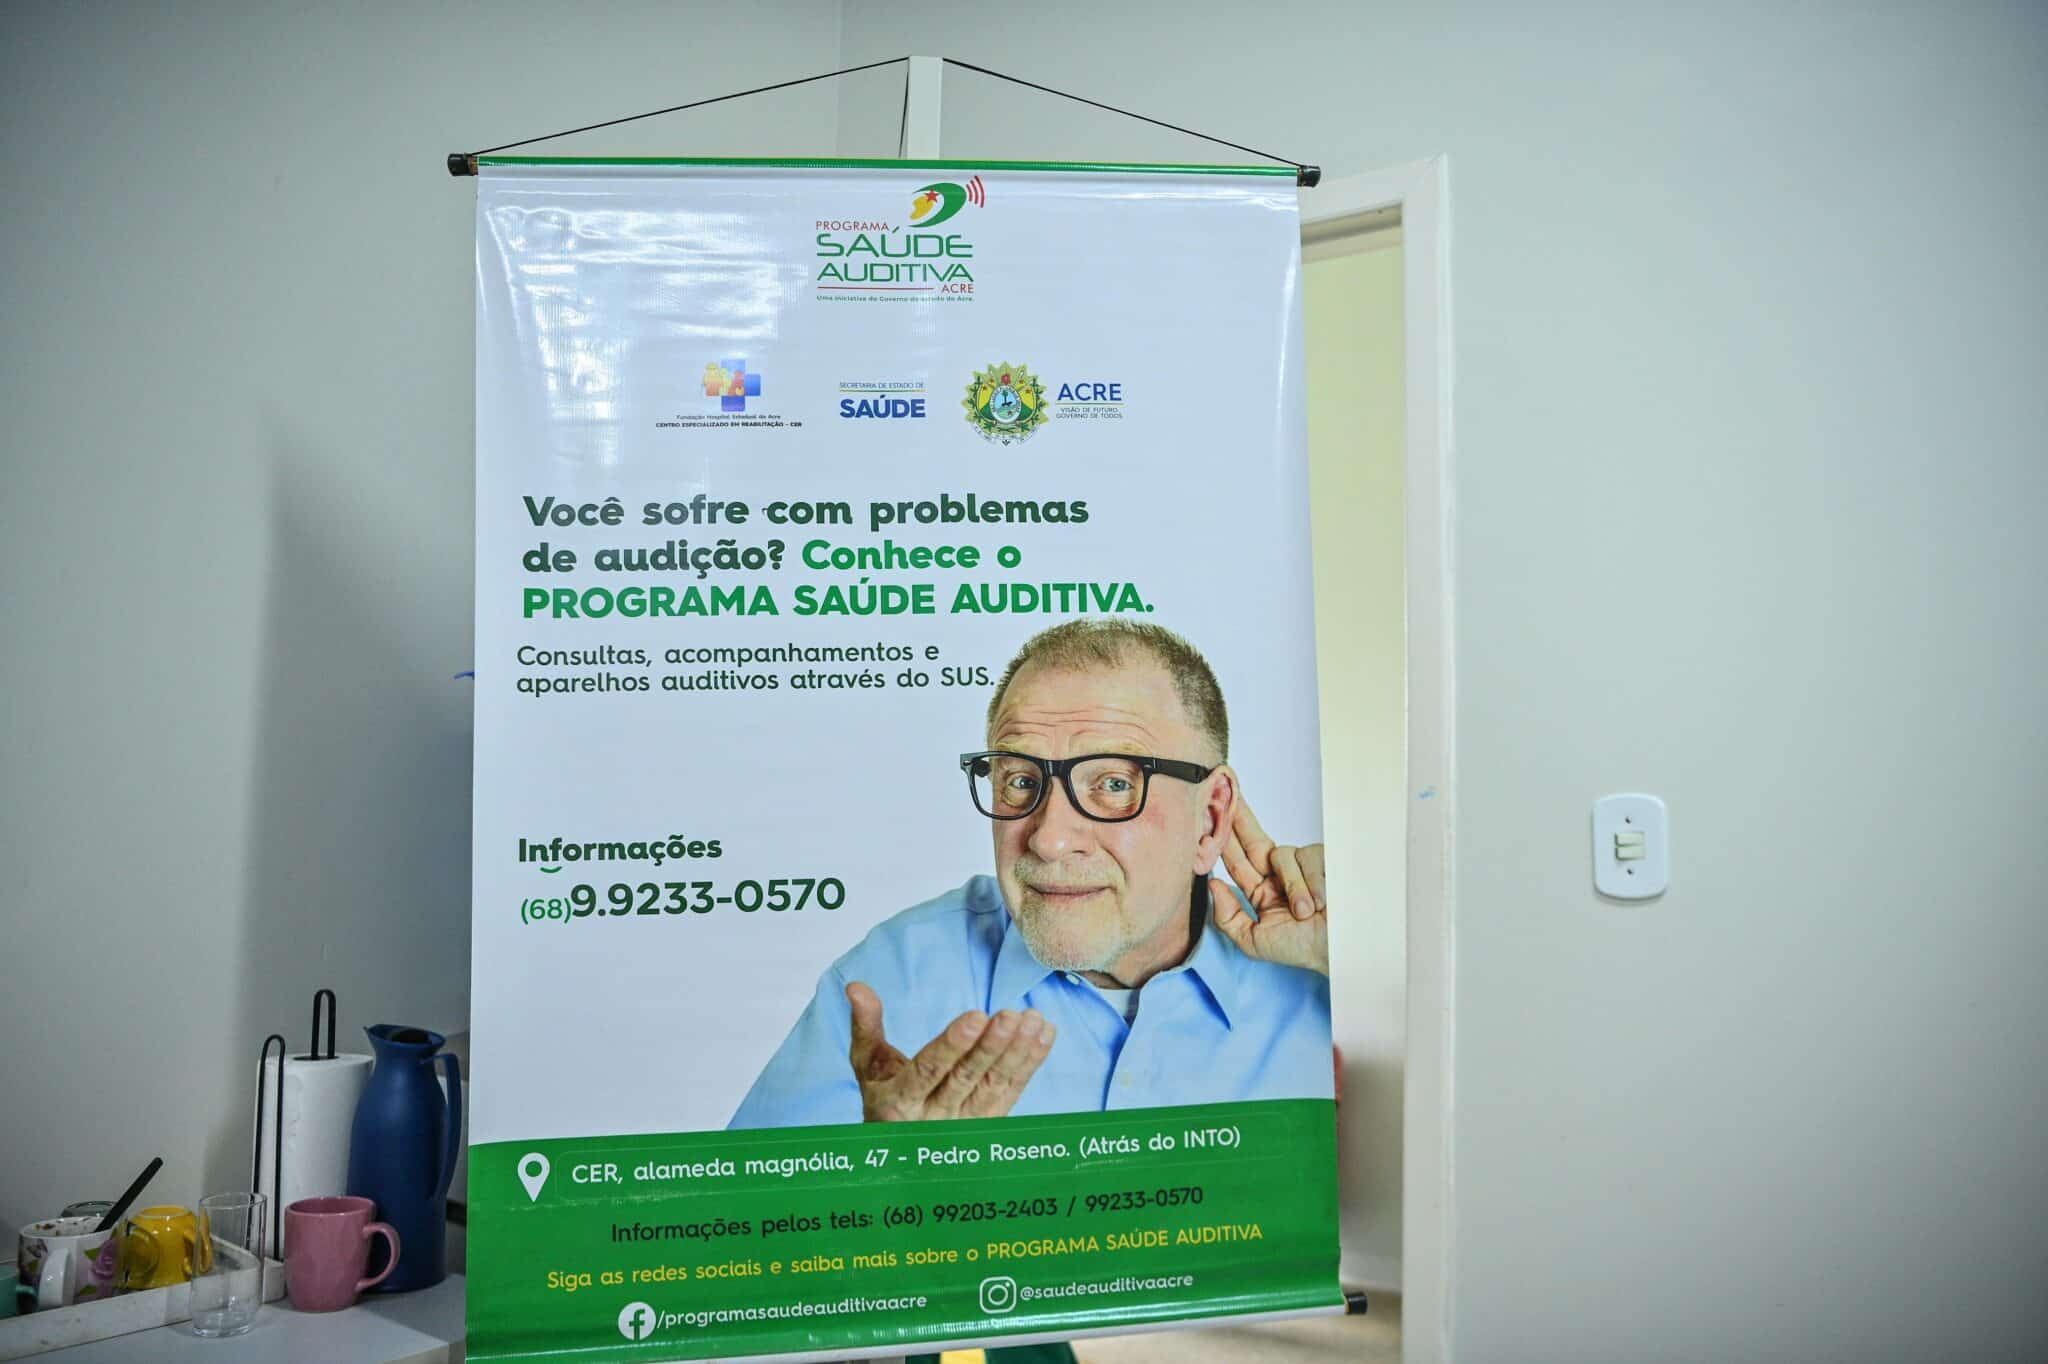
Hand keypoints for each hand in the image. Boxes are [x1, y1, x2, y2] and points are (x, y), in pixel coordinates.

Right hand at [845, 982, 1055, 1121]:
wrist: (900, 1157)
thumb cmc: (881, 1101)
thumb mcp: (866, 1067)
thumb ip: (865, 1026)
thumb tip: (856, 986)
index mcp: (898, 1103)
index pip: (928, 1071)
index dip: (952, 1045)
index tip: (976, 1016)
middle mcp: (934, 1120)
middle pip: (967, 1080)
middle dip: (991, 1047)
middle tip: (1011, 1015)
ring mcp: (965, 1126)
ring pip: (994, 1088)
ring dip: (1017, 1054)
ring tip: (1033, 1021)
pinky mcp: (988, 1125)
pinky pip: (1011, 1093)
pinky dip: (1029, 1064)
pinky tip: (1042, 1035)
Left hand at [1212, 797, 1327, 975]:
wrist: (1342, 948)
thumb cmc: (1303, 948)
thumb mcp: (1255, 941)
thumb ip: (1228, 917)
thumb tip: (1213, 885)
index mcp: (1261, 892)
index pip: (1237, 860)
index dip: (1223, 839)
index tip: (1209, 817)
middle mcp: (1279, 875)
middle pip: (1254, 838)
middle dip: (1240, 816)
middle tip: (1229, 791)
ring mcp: (1302, 865)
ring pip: (1282, 855)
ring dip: (1294, 886)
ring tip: (1306, 912)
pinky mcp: (1324, 859)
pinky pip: (1309, 857)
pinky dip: (1314, 882)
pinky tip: (1322, 901)